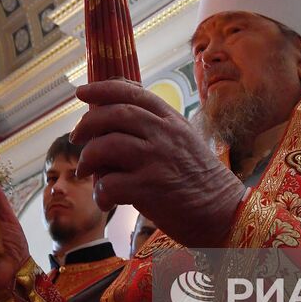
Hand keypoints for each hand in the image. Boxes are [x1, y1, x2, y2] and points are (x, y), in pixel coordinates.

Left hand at [72, 80, 246, 247]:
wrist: (225, 213)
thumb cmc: (199, 180)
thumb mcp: (183, 141)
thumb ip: (155, 127)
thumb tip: (110, 121)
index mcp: (171, 120)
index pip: (131, 92)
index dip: (102, 88)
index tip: (81, 91)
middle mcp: (164, 134)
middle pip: (114, 114)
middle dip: (87, 124)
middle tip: (76, 138)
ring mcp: (157, 160)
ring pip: (106, 146)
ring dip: (88, 159)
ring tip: (86, 172)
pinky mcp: (151, 188)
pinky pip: (109, 183)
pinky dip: (100, 192)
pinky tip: (105, 201)